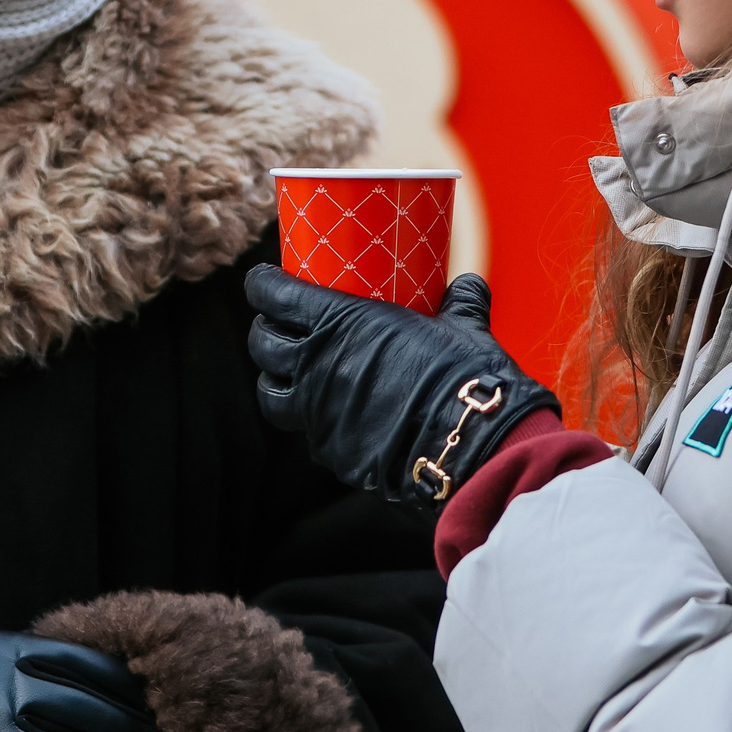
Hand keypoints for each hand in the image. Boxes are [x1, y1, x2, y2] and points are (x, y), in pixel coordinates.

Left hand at [247, 269, 558, 506]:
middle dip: (264, 332)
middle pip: (262, 345)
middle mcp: (316, 366)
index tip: (264, 281)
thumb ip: (460, 301)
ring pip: (270, 395)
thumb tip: (470, 284)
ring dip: (274, 380)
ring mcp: (318, 412)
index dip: (262, 285)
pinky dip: (314, 421)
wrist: (466, 438)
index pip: (273, 296)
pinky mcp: (331, 449)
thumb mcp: (462, 327)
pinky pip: (309, 432)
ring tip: (288, 374)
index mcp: (339, 323)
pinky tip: (333, 416)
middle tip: (279, 326)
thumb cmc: (461, 374)